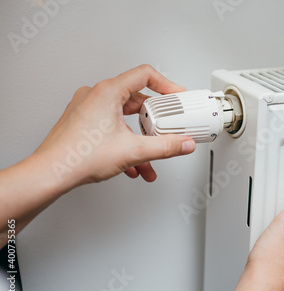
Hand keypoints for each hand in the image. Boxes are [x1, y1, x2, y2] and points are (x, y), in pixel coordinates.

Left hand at [34, 64, 195, 191]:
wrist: (51, 173)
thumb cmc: (78, 156)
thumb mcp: (133, 151)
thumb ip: (165, 147)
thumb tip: (182, 144)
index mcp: (107, 92)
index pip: (145, 75)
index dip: (166, 85)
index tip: (176, 96)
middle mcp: (95, 96)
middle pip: (136, 99)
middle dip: (154, 120)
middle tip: (167, 129)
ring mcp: (87, 109)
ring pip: (124, 118)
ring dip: (140, 138)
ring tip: (150, 156)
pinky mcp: (83, 123)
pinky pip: (112, 127)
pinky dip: (126, 142)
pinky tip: (133, 163)